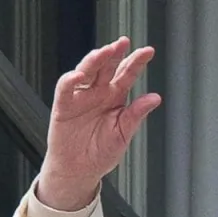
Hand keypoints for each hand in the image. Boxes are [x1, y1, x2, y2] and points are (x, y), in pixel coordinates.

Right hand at [35, 37, 161, 210]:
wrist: (79, 171)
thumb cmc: (100, 153)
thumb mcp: (123, 134)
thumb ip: (136, 114)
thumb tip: (154, 98)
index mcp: (115, 97)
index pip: (127, 74)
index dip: (136, 62)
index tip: (148, 51)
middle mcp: (98, 93)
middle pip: (106, 67)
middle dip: (114, 53)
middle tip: (123, 43)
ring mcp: (81, 97)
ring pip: (87, 71)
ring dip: (95, 60)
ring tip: (104, 52)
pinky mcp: (63, 105)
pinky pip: (66, 88)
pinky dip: (71, 80)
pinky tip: (80, 75)